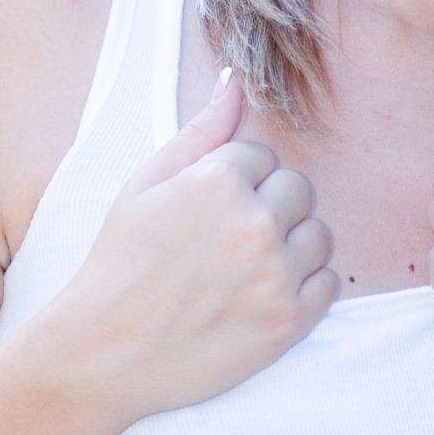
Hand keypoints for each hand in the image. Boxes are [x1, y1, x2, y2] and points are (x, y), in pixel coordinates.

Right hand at [63, 69, 339, 419]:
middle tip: (226, 243)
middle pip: (298, 191)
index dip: (236, 184)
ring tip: (246, 270)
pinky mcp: (290, 322)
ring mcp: (277, 275)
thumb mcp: (143, 186)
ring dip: (292, 246)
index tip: (206, 214)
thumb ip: (199, 132)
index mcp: (219, 180)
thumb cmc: (118, 265)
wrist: (105, 354)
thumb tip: (235, 81)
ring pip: (320, 235)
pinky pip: (328, 284)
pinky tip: (261, 297)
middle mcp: (257, 223)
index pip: (263, 158)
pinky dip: (303, 288)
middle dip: (270, 208)